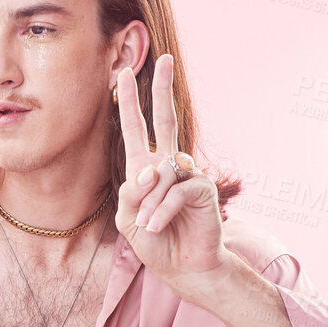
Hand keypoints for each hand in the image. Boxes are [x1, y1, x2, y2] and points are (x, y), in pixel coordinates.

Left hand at [113, 54, 231, 306]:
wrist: (184, 268)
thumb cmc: (155, 243)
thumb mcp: (129, 221)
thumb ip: (131, 195)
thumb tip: (149, 171)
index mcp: (146, 170)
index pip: (137, 130)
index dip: (131, 103)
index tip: (125, 74)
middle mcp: (168, 166)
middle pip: (167, 120)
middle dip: (162, 89)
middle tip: (163, 58)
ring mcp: (187, 175)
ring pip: (162, 172)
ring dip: (151, 203)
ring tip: (149, 226)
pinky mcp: (202, 189)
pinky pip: (176, 191)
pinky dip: (163, 211)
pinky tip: (157, 226)